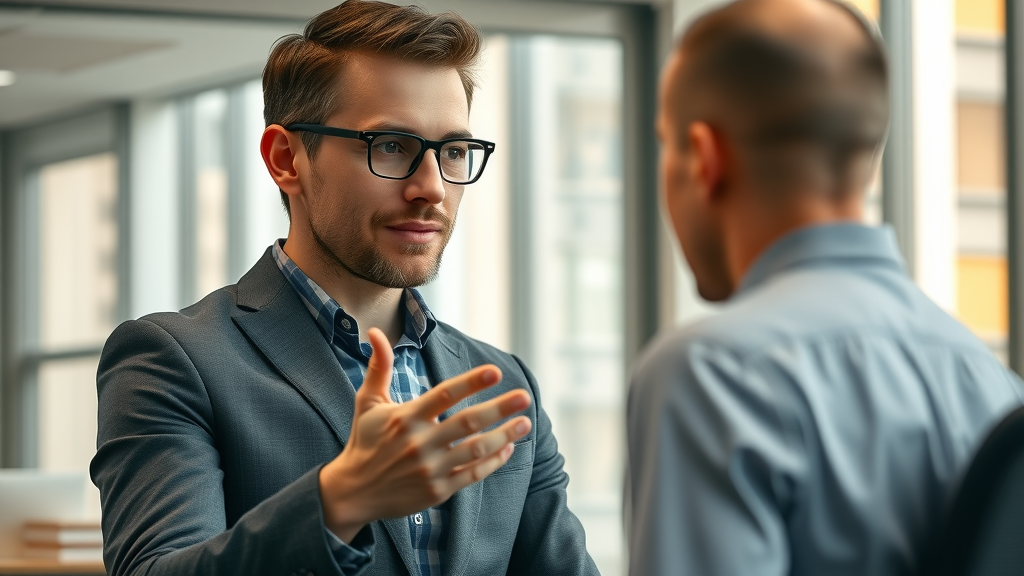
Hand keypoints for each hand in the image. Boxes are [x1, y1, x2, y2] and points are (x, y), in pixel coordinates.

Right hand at [319, 327, 532, 541]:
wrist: (353, 492)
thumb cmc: (364, 441)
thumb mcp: (367, 402)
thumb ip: (379, 367)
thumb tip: (375, 332)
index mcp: (406, 417)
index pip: (444, 394)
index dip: (471, 382)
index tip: (495, 371)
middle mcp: (420, 443)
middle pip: (467, 422)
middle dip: (499, 409)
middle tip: (524, 397)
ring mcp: (430, 469)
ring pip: (475, 450)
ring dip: (504, 436)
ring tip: (526, 422)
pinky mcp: (437, 491)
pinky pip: (472, 475)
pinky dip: (493, 461)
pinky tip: (508, 447)